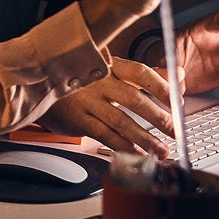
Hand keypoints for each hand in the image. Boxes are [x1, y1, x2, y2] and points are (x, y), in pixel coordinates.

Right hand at [39, 63, 175, 156]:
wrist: (39, 83)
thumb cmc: (83, 79)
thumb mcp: (113, 70)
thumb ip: (147, 75)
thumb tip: (179, 75)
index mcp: (110, 64)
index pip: (141, 73)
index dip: (162, 86)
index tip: (179, 101)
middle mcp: (99, 81)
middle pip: (134, 99)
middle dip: (159, 118)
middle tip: (175, 131)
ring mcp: (86, 101)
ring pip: (121, 121)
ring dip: (144, 138)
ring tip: (160, 150)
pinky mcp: (76, 119)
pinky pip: (103, 134)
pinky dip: (122, 146)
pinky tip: (136, 153)